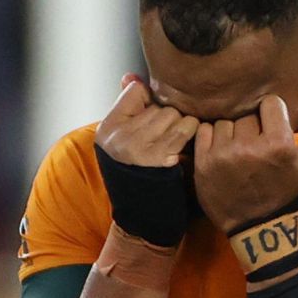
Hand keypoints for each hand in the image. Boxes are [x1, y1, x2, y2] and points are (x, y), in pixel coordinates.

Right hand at [93, 73, 199, 247]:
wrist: (143, 219)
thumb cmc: (137, 177)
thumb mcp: (124, 142)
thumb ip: (128, 108)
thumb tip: (130, 77)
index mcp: (106, 129)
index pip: (136, 90)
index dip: (151, 103)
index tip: (152, 123)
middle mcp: (118, 136)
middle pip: (159, 104)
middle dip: (169, 118)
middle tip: (167, 139)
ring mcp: (137, 147)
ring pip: (175, 115)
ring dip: (182, 127)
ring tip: (174, 146)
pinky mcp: (160, 156)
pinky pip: (186, 129)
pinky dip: (191, 137)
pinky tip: (183, 151)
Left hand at [193, 87, 297, 233]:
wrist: (260, 228)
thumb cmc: (292, 192)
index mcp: (278, 144)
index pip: (270, 103)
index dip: (273, 115)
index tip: (274, 130)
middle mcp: (248, 148)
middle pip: (247, 114)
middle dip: (253, 125)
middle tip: (257, 144)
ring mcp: (222, 156)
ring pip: (225, 121)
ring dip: (232, 132)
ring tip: (240, 150)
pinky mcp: (203, 164)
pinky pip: (204, 131)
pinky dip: (212, 138)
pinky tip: (223, 152)